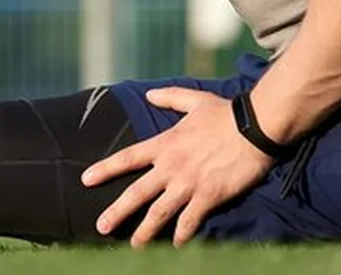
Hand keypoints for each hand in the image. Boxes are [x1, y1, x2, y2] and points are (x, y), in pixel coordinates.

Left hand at [81, 87, 276, 247]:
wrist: (254, 127)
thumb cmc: (225, 113)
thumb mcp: (193, 100)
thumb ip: (169, 97)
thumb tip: (149, 93)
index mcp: (164, 144)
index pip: (127, 158)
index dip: (105, 169)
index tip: (86, 180)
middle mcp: (171, 166)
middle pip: (137, 193)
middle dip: (117, 212)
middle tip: (101, 227)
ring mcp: (189, 183)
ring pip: (160, 213)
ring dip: (145, 232)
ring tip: (134, 247)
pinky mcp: (209, 196)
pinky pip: (190, 221)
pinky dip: (182, 235)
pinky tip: (175, 247)